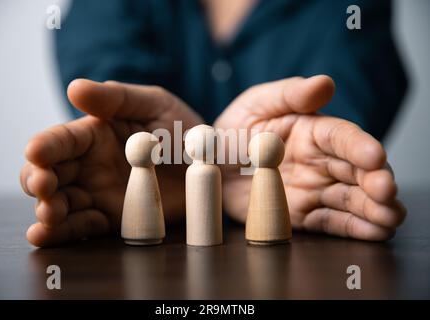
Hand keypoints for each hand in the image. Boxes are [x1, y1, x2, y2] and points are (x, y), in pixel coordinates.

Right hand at [21, 79, 202, 246]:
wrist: (212, 165)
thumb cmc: (182, 128)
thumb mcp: (155, 104)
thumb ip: (117, 97)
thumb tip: (74, 88)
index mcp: (94, 135)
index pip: (61, 140)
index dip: (45, 146)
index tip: (36, 152)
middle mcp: (89, 166)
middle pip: (50, 174)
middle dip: (38, 181)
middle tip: (44, 187)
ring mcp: (98, 195)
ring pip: (60, 204)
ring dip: (47, 211)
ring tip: (48, 215)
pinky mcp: (112, 220)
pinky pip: (83, 228)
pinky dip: (62, 234)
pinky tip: (44, 236)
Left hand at [214, 76, 405, 240]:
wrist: (210, 167)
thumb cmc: (233, 130)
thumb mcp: (256, 104)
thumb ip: (289, 95)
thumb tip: (324, 83)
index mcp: (312, 130)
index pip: (342, 137)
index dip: (360, 146)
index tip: (375, 156)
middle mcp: (320, 161)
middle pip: (356, 170)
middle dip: (376, 181)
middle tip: (387, 192)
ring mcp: (314, 189)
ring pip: (351, 198)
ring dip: (373, 208)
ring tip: (391, 217)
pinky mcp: (303, 214)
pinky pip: (331, 222)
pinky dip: (354, 228)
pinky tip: (375, 231)